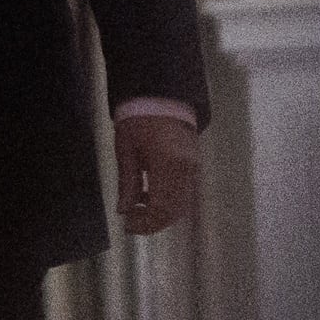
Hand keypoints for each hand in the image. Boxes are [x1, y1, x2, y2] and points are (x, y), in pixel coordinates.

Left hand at [115, 109, 200, 235]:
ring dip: (160, 215)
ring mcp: (194, 167)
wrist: (162, 95)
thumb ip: (127, 183)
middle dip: (152, 223)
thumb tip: (124, 210)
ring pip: (181, 206)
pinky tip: (150, 197)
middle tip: (131, 222)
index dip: (145, 223)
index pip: (160, 208)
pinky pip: (184, 194)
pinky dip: (168, 203)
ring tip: (138, 209)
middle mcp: (186, 169)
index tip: (128, 225)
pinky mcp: (195, 165)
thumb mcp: (126, 150)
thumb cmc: (140, 117)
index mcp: (167, 163)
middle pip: (173, 211)